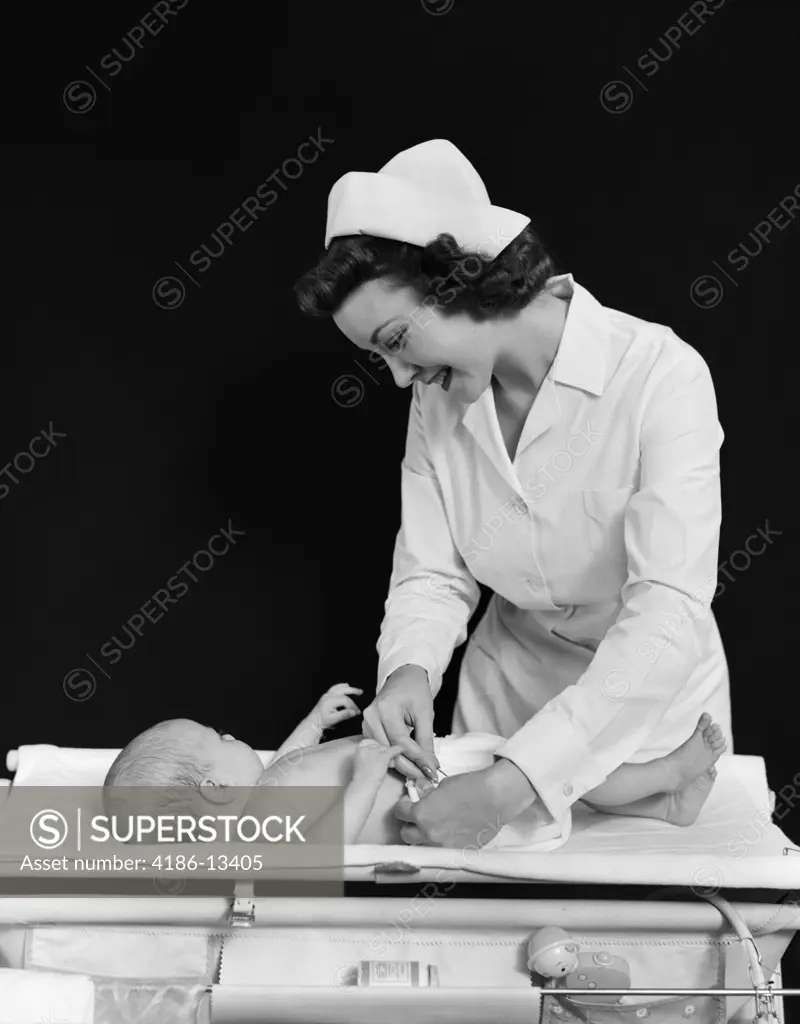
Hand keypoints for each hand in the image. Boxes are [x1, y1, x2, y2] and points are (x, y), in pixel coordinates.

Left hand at [312, 684, 362, 730]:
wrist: (313, 721)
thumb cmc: (322, 721)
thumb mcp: (333, 720)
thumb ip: (344, 715)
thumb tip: (354, 712)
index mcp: (330, 701)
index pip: (345, 700)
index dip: (352, 705)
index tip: (357, 712)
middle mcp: (329, 695)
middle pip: (343, 690)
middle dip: (353, 691)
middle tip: (361, 692)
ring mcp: (327, 694)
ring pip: (339, 687)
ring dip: (348, 688)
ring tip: (356, 689)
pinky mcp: (326, 695)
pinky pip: (334, 687)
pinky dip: (341, 686)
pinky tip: (345, 685)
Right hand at [352, 738, 404, 787]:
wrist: (363, 785)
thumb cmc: (362, 779)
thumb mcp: (361, 764)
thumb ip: (366, 758)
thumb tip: (375, 756)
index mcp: (359, 750)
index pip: (370, 743)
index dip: (375, 749)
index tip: (377, 754)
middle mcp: (367, 748)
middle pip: (378, 746)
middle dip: (382, 752)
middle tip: (385, 761)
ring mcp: (375, 752)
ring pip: (385, 748)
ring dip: (388, 754)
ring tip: (390, 762)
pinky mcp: (383, 757)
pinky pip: (393, 750)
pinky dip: (398, 749)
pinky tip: (403, 748)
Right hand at [362, 667, 437, 781]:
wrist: (403, 678)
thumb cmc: (415, 691)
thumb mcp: (425, 714)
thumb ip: (426, 741)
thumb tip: (430, 765)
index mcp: (385, 708)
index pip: (401, 741)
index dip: (417, 759)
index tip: (431, 771)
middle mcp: (371, 716)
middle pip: (390, 750)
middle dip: (410, 766)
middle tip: (426, 777)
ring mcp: (366, 723)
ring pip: (383, 753)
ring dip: (402, 764)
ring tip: (419, 771)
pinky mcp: (367, 729)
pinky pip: (380, 748)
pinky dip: (394, 757)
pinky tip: (408, 762)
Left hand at [394, 759, 537, 848]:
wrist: (495, 797)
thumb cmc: (470, 787)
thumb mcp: (442, 786)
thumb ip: (427, 797)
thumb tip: (421, 799)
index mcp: (422, 814)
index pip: (399, 813)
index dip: (404, 805)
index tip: (410, 803)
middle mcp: (429, 833)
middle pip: (406, 834)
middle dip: (410, 824)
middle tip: (419, 816)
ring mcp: (443, 846)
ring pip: (422, 846)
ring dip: (423, 836)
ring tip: (433, 826)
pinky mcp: (458, 852)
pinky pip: (442, 850)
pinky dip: (442, 843)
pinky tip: (450, 832)